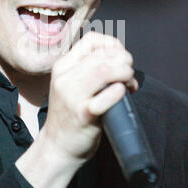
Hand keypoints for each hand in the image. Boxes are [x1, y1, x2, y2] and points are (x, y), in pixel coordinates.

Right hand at [42, 31, 137, 166]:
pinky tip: (123, 93)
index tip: (121, 57)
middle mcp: (65, 79)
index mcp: (62, 67)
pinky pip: (106, 97)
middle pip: (102, 56)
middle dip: (125, 61)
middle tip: (130, 73)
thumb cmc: (70, 114)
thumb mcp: (70, 85)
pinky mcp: (83, 115)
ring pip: (104, 71)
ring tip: (129, 82)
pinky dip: (119, 92)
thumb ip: (88, 70)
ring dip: (125, 73)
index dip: (113, 44)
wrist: (57, 147)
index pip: (91, 40)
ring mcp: (72, 97)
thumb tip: (120, 59)